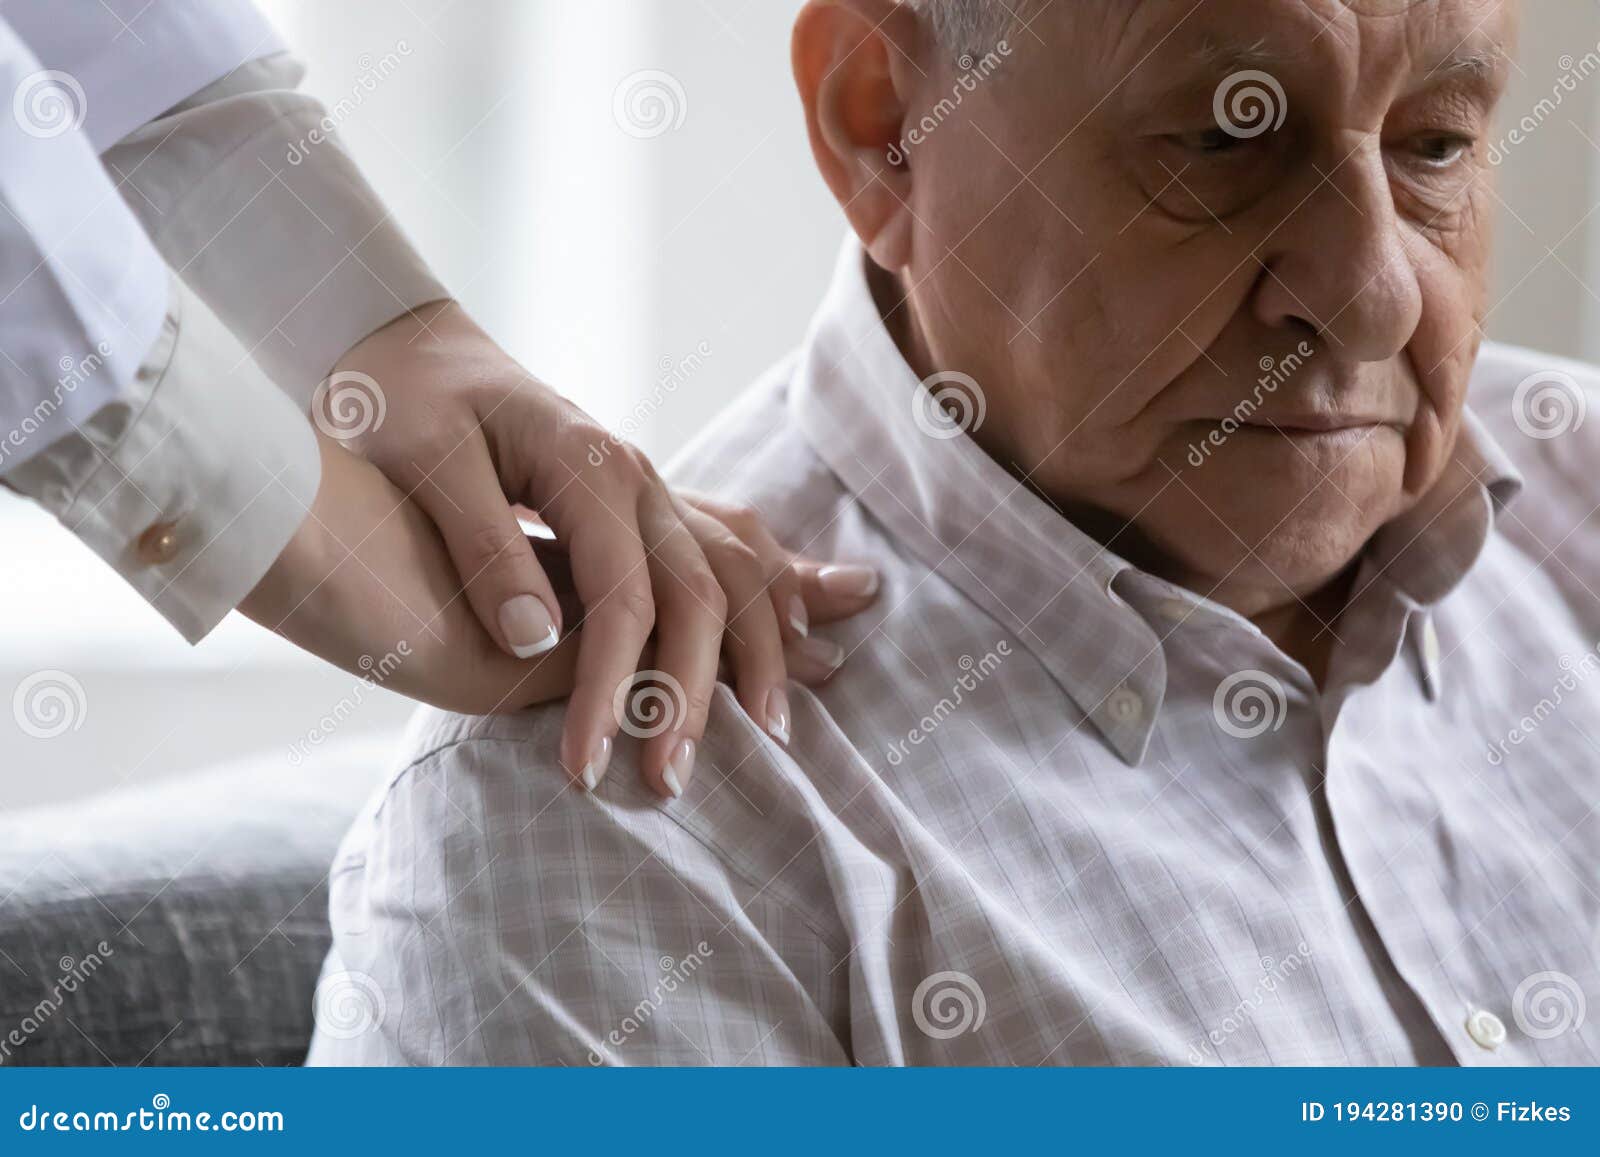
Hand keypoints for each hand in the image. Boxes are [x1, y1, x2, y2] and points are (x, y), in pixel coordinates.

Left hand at [301, 304, 883, 793]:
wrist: (410, 345)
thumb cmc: (404, 403)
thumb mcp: (425, 462)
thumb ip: (483, 545)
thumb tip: (535, 639)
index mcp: (587, 467)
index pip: (623, 599)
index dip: (608, 690)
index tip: (585, 767)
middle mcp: (636, 476)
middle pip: (699, 593)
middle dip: (695, 694)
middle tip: (672, 782)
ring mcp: (647, 485)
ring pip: (736, 569)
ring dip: (762, 650)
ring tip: (776, 726)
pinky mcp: (641, 499)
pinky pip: (727, 548)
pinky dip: (767, 595)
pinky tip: (792, 633)